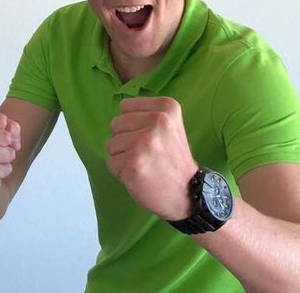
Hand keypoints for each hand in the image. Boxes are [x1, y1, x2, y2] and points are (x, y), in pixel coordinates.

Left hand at [105, 96, 197, 219]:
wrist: (189, 192)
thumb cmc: (173, 159)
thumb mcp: (169, 125)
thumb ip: (145, 114)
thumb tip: (118, 116)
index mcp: (166, 107)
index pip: (125, 106)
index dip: (131, 124)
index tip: (150, 137)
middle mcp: (157, 120)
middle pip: (115, 124)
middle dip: (125, 140)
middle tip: (147, 153)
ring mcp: (144, 142)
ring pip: (111, 144)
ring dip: (122, 157)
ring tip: (144, 164)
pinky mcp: (133, 162)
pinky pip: (111, 162)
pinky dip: (121, 172)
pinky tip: (140, 175)